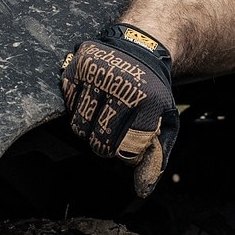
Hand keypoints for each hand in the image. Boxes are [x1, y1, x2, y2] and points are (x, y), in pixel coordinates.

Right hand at [60, 23, 179, 195]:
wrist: (141, 45)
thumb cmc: (153, 91)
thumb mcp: (166, 122)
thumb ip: (156, 157)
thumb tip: (141, 189)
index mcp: (149, 103)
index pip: (129, 151)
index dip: (128, 156)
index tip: (131, 147)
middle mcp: (123, 88)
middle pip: (100, 143)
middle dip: (105, 147)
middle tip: (113, 134)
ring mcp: (98, 76)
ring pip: (79, 127)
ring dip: (88, 131)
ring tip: (101, 118)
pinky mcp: (77, 68)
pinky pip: (68, 105)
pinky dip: (77, 109)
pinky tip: (92, 99)